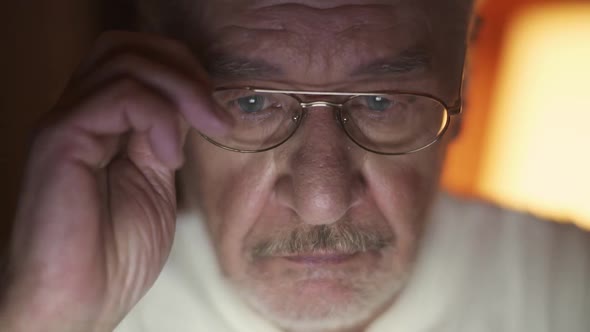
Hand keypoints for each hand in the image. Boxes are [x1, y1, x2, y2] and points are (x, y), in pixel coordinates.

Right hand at [0, 31, 224, 331]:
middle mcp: (80, 114)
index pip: (136, 60)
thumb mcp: (155, 183)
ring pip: (124, 59)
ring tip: (204, 128)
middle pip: (127, 47)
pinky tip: (168, 156)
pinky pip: (119, 96)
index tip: (218, 111)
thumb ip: (164, 138)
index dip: (183, 71)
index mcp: (102, 124)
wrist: (79, 300)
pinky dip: (158, 116)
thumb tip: (189, 106)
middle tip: (215, 112)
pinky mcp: (60, 139)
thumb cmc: (116, 253)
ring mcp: (68, 123)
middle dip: (182, 68)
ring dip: (180, 88)